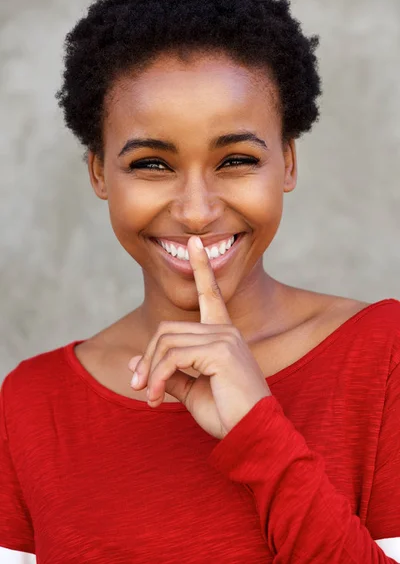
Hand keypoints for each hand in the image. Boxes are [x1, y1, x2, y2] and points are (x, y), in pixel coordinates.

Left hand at [128, 236, 271, 438]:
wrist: (252, 435)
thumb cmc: (227, 414)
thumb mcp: (191, 391)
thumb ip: (166, 372)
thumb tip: (134, 363)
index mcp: (222, 334)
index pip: (211, 293)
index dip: (201, 267)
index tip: (194, 243)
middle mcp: (225, 330)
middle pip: (167, 330)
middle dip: (148, 358)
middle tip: (140, 388)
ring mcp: (224, 338)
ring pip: (166, 343)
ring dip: (150, 372)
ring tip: (149, 397)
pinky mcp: (220, 351)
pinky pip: (173, 357)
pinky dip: (157, 376)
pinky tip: (156, 397)